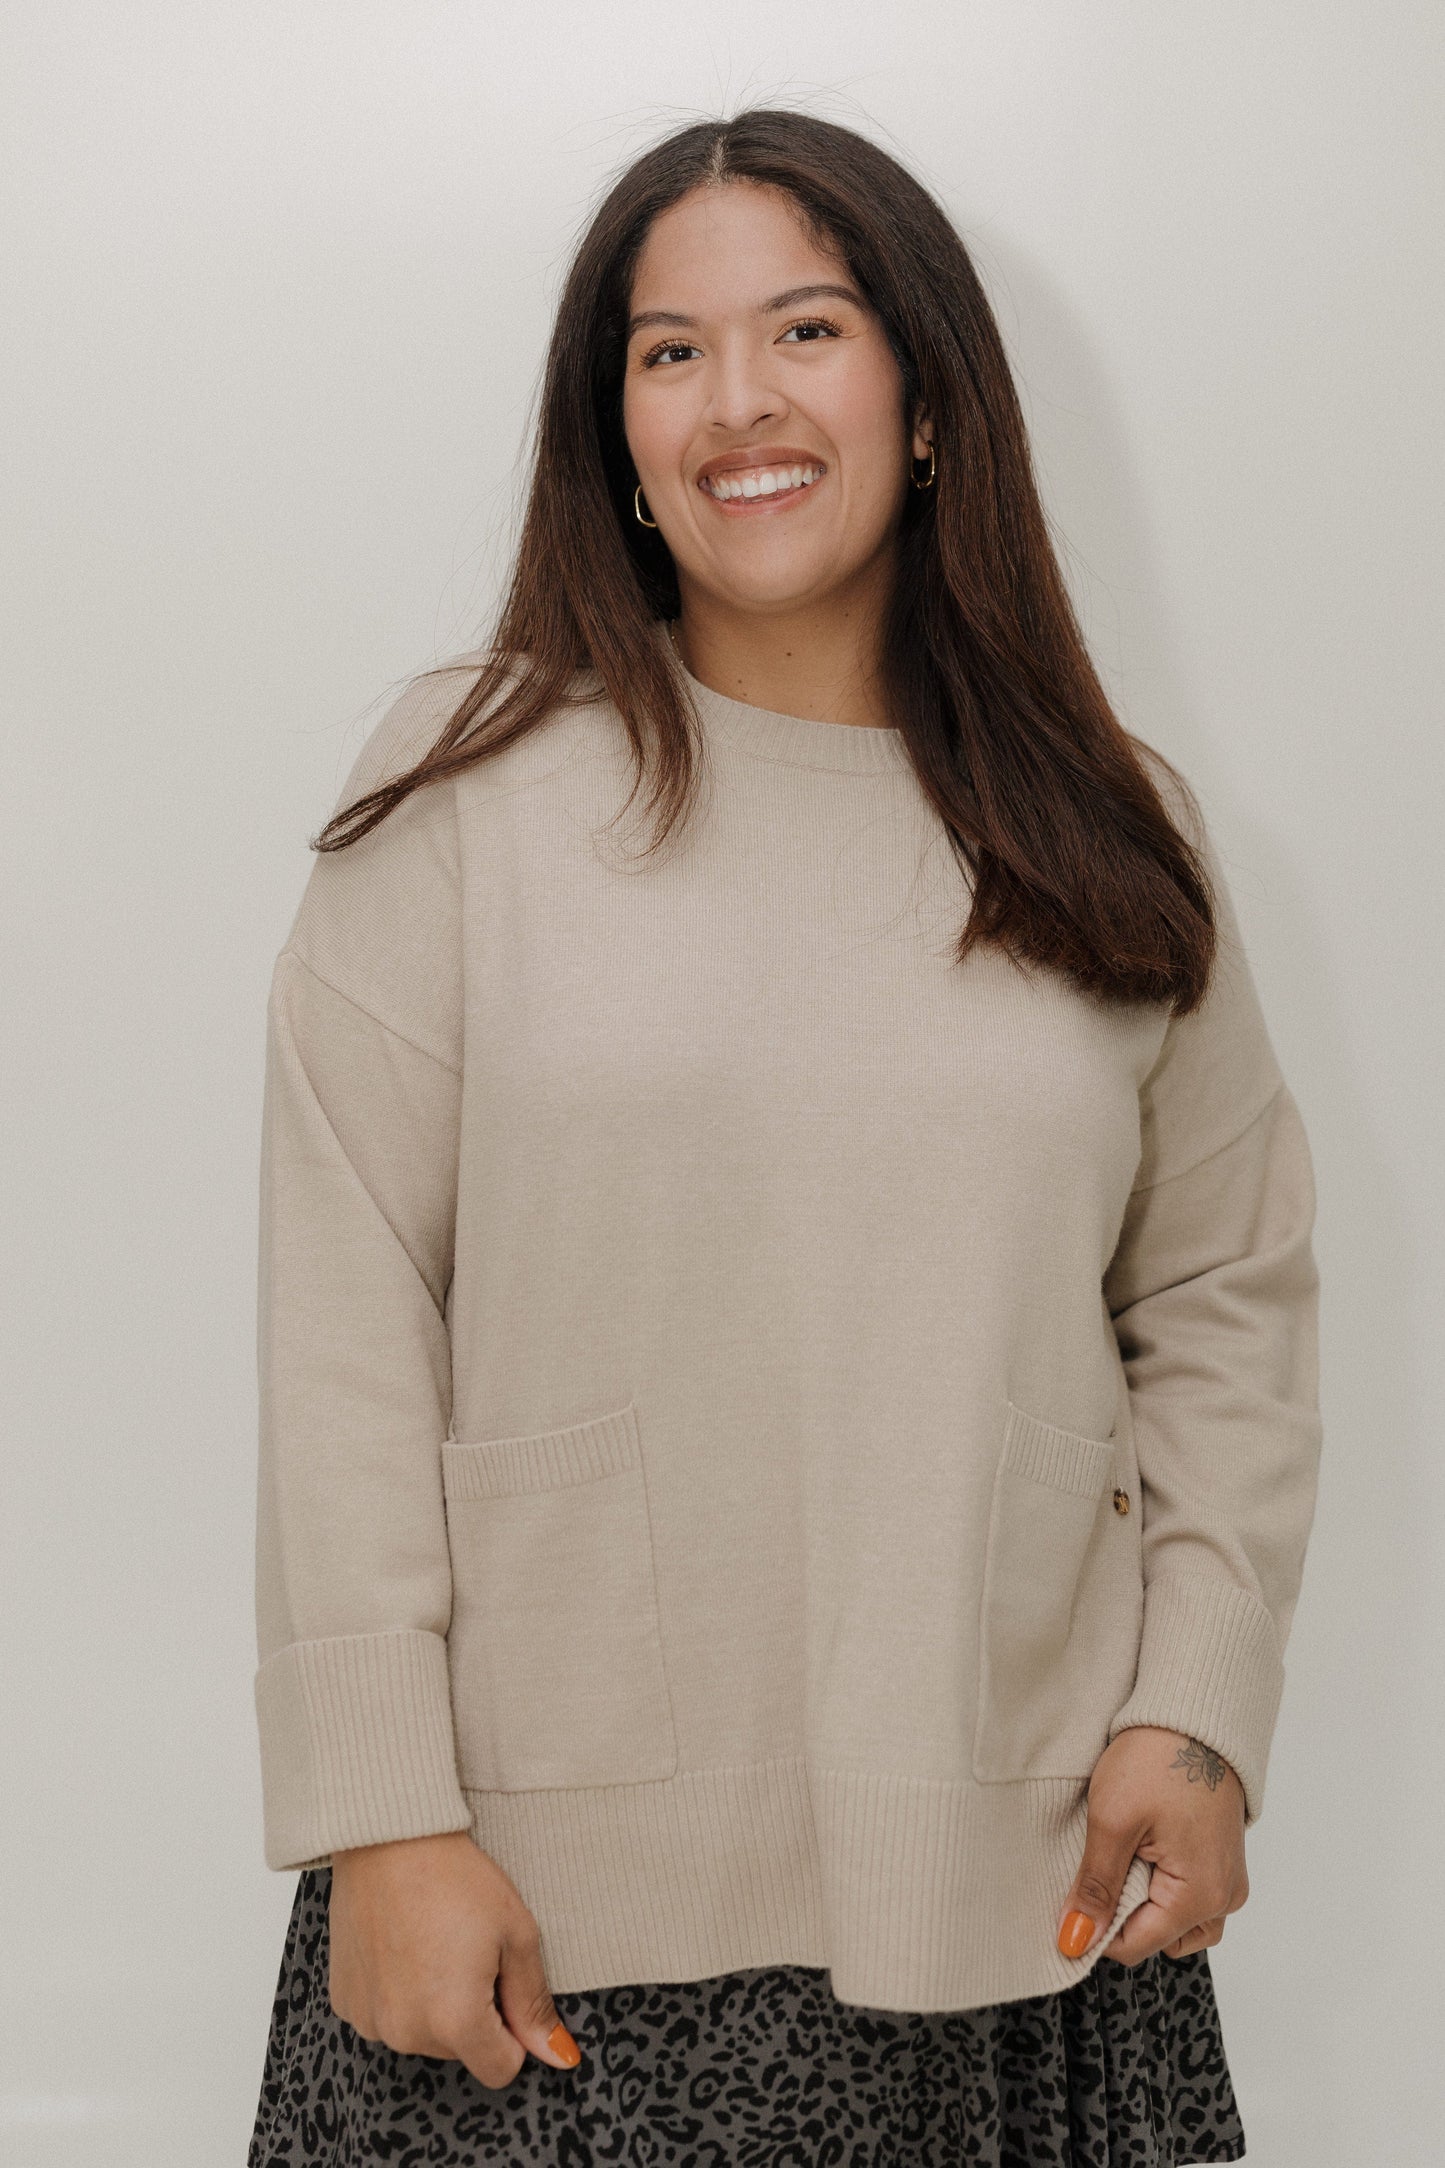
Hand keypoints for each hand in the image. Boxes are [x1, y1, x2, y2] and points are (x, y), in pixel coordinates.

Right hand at [328, 1830, 582, 2087]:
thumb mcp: (516, 1934)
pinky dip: (397, 1991)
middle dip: (471, 2012)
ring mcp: (370, 2018)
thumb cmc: (456, 1877)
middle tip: (466, 1949)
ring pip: (420, 2033)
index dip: (513, 2030)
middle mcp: (406, 2032)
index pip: (500, 2068)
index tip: (504, 1984)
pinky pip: (384, 2015)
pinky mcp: (345, 1999)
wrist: (389, 1836)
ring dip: (432, 2003)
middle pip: (459, 2050)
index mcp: (455, 2021)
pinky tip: (401, 1944)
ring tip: (432, 1941)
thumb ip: (534, 2003)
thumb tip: (558, 2056)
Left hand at [1055, 1725, 1248, 1964]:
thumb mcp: (1112, 1821)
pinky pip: (1189, 1895)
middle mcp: (1224, 1897)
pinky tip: (1142, 1848)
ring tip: (1124, 1854)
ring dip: (1144, 1901)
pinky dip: (1161, 1884)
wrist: (1194, 1713)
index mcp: (1200, 1896)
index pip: (1137, 1946)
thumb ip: (1096, 1888)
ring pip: (1176, 1921)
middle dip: (1124, 1914)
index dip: (1096, 1930)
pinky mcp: (1222, 1861)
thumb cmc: (1157, 1759)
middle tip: (1103, 1864)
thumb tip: (1076, 1940)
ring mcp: (1228, 1879)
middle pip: (1159, 1938)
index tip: (1071, 1901)